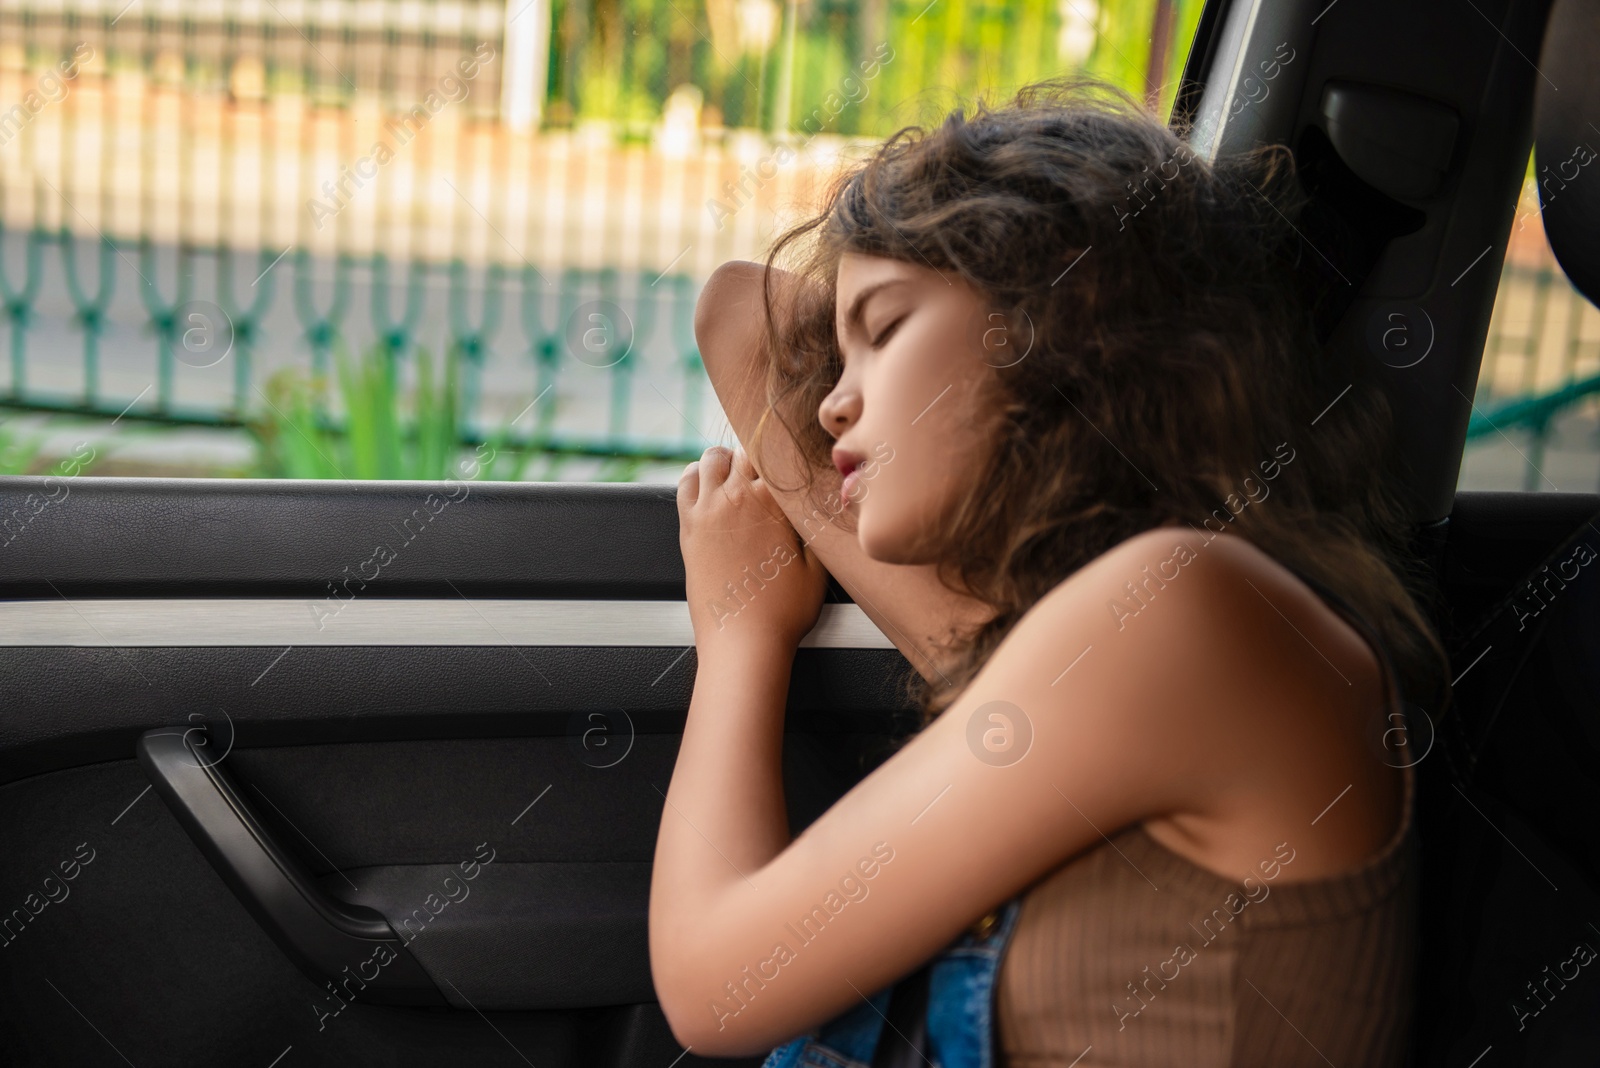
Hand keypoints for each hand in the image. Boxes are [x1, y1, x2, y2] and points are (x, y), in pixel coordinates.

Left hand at [677, 445, 827, 654]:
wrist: (743, 642)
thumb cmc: (782, 612)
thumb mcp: (818, 567)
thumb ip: (818, 528)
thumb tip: (825, 505)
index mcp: (772, 502)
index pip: (777, 454)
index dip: (786, 455)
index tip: (793, 463)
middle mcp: (735, 498)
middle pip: (744, 450)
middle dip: (758, 456)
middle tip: (769, 474)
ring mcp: (707, 511)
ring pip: (711, 459)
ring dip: (726, 461)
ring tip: (739, 475)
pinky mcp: (688, 528)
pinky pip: (686, 483)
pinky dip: (697, 476)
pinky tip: (709, 485)